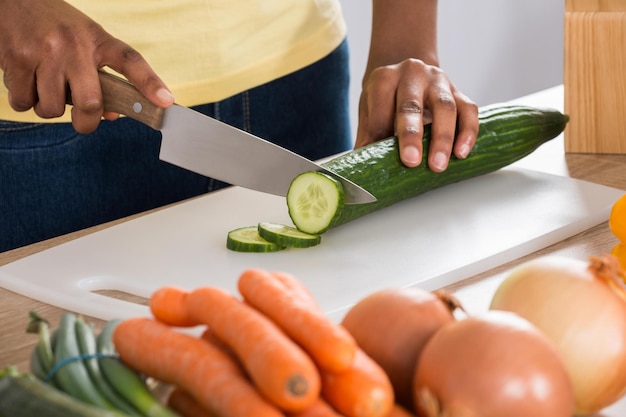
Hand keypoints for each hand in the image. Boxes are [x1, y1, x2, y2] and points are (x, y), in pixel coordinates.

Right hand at [0, 0, 173, 132]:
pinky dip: (24, 100)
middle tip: (84, 121)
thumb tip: (111, 116)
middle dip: (86, 122)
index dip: (150, 83)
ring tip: (46, 87)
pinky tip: (25, 80)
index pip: (130, 61)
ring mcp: (44, 52)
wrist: (13, 0)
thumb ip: (102, 76)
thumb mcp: (86, 41)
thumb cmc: (56, 26)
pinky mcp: (16, 60)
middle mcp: (74, 45)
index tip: (166, 102)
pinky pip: (23, 102)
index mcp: (97, 39)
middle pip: (90, 103)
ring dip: (49, 108)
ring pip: (53, 108)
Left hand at [355, 58, 478, 171]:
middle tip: (412, 163)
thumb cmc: (385, 101)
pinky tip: (461, 153)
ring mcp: (438, 80)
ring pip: (445, 107)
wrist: (407, 75)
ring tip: (438, 165)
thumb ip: (366, 139)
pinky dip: (467, 132)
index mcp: (384, 78)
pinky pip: (468, 110)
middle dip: (412, 136)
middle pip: (412, 105)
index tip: (381, 158)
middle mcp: (412, 73)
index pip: (380, 108)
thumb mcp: (369, 113)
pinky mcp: (459, 91)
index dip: (380, 133)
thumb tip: (359, 176)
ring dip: (443, 138)